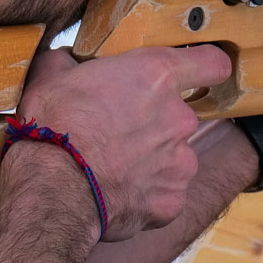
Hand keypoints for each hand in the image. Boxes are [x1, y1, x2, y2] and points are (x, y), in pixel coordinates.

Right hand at [17, 44, 230, 239]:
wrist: (53, 186)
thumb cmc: (54, 125)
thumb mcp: (52, 76)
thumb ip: (70, 63)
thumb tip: (65, 62)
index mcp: (156, 76)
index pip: (211, 63)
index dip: (205, 68)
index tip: (198, 75)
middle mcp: (179, 117)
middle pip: (179, 117)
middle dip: (152, 125)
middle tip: (115, 134)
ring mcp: (180, 162)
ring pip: (172, 159)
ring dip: (149, 162)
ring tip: (111, 170)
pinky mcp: (172, 201)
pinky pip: (163, 195)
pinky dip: (143, 196)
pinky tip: (114, 195)